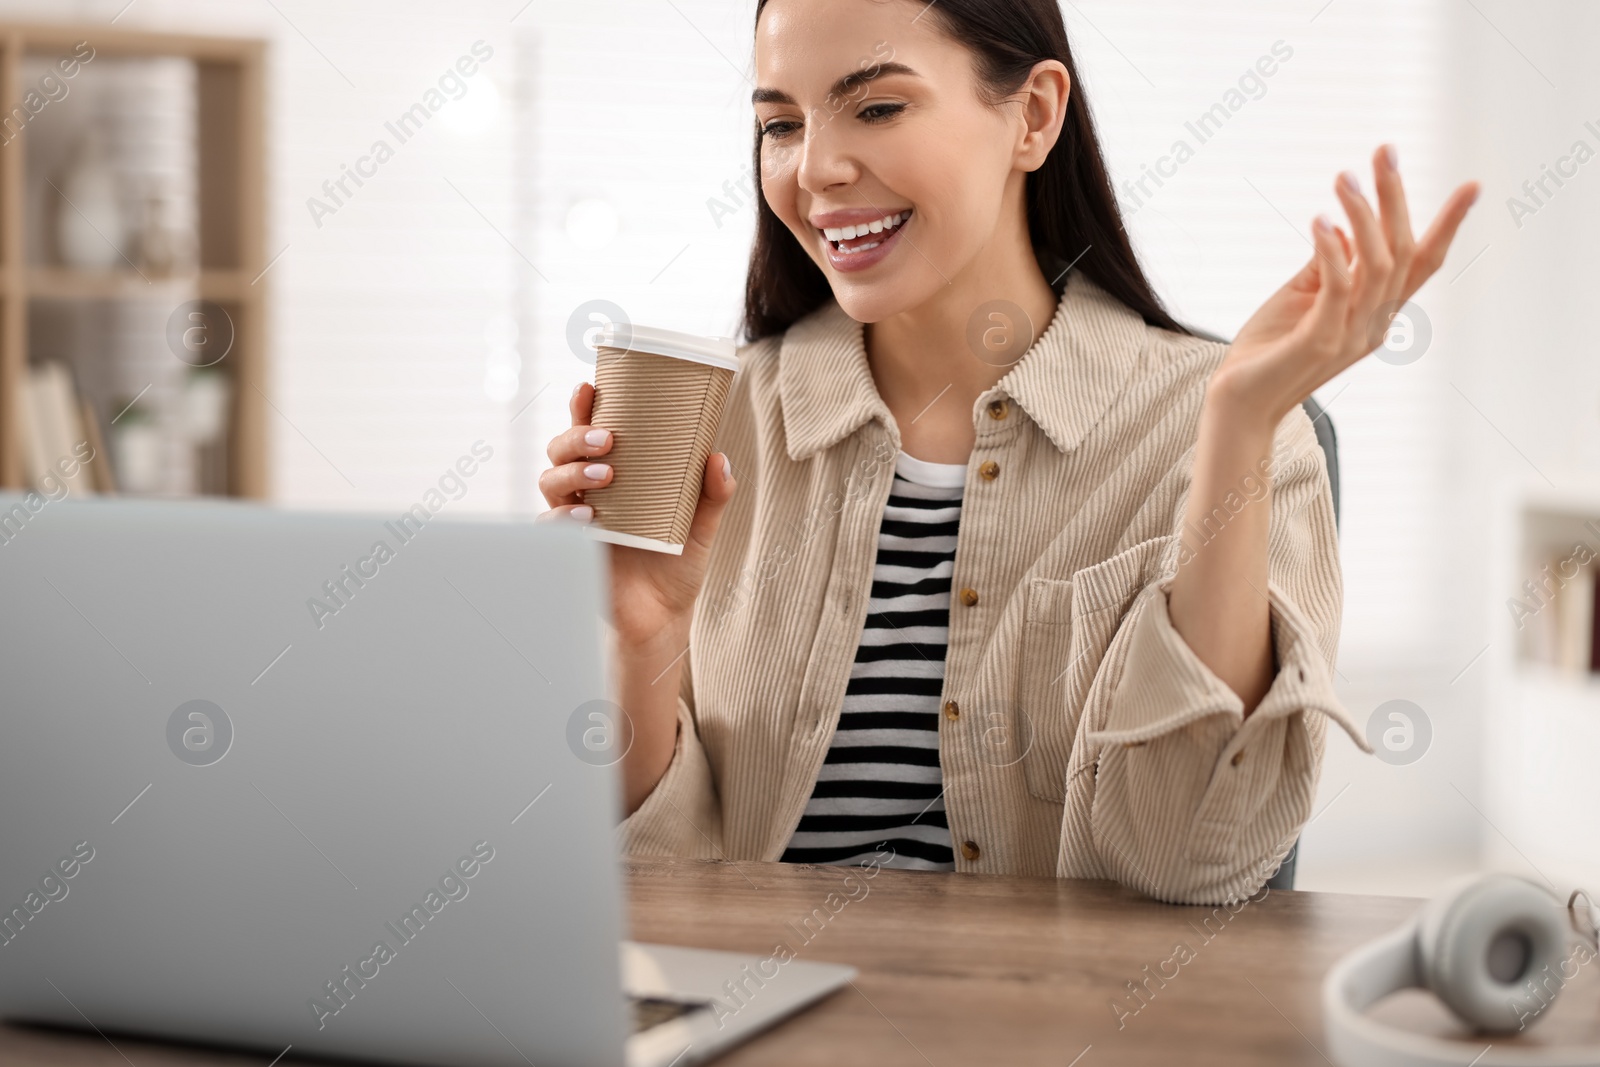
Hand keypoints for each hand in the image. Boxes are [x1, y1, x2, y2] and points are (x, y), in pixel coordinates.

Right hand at [539, 382, 736, 649]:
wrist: (664, 617)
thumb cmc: (677, 564)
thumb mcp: (702, 526)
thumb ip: (713, 494)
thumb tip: (719, 458)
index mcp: (615, 476)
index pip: (589, 433)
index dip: (582, 408)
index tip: (588, 387)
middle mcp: (588, 492)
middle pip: (560, 450)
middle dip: (576, 437)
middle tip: (609, 439)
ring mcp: (576, 519)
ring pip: (550, 480)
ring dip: (572, 471)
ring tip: (607, 475)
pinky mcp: (571, 550)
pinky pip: (550, 526)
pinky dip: (564, 515)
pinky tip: (589, 514)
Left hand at [1212, 144, 1479, 429]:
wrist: (1238, 403)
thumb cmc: (1268, 348)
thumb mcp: (1301, 296)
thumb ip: (1327, 264)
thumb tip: (1346, 224)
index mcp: (1376, 313)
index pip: (1422, 264)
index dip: (1448, 225)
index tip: (1472, 185)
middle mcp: (1374, 324)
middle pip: (1400, 251)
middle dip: (1395, 197)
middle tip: (1384, 151)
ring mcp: (1350, 334)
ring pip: (1374, 263)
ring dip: (1362, 212)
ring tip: (1343, 176)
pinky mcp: (1319, 341)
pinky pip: (1338, 286)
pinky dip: (1332, 248)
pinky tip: (1321, 219)